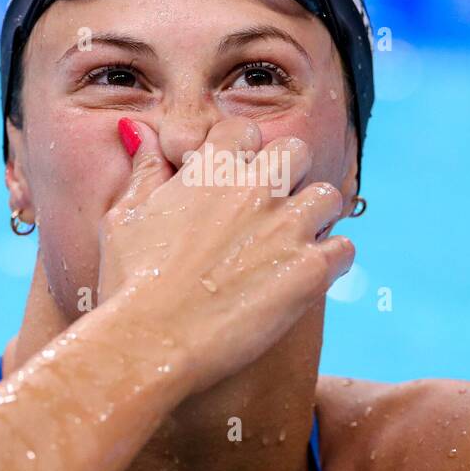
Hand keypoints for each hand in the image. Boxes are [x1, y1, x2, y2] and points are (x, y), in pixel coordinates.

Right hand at [97, 117, 354, 395]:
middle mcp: (254, 189)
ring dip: (316, 216)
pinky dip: (332, 261)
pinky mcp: (309, 270)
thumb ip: (142, 169)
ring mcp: (285, 228)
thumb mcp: (124, 216)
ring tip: (295, 243)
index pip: (244, 129)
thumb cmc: (128, 283)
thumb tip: (136, 128)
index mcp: (210, 170)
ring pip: (328, 196)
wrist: (151, 342)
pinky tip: (307, 277)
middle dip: (288, 174)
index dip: (242, 152)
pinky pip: (345, 248)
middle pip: (296, 151)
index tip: (234, 177)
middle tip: (271, 209)